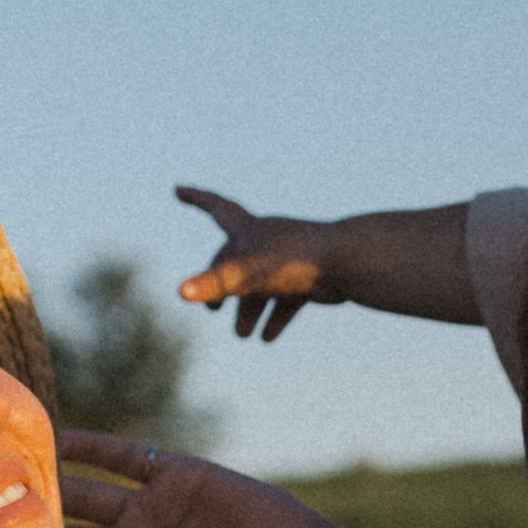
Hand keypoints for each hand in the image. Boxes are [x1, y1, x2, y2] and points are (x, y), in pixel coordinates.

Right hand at [175, 189, 344, 343]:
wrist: (349, 264)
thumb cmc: (296, 261)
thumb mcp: (248, 274)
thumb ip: (214, 283)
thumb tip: (182, 293)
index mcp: (250, 229)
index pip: (216, 208)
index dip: (196, 199)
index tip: (178, 189)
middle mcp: (268, 239)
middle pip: (234, 260)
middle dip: (221, 285)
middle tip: (211, 310)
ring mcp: (289, 258)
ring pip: (261, 285)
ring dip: (249, 310)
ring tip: (242, 336)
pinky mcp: (309, 278)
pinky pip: (287, 299)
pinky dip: (276, 317)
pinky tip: (268, 338)